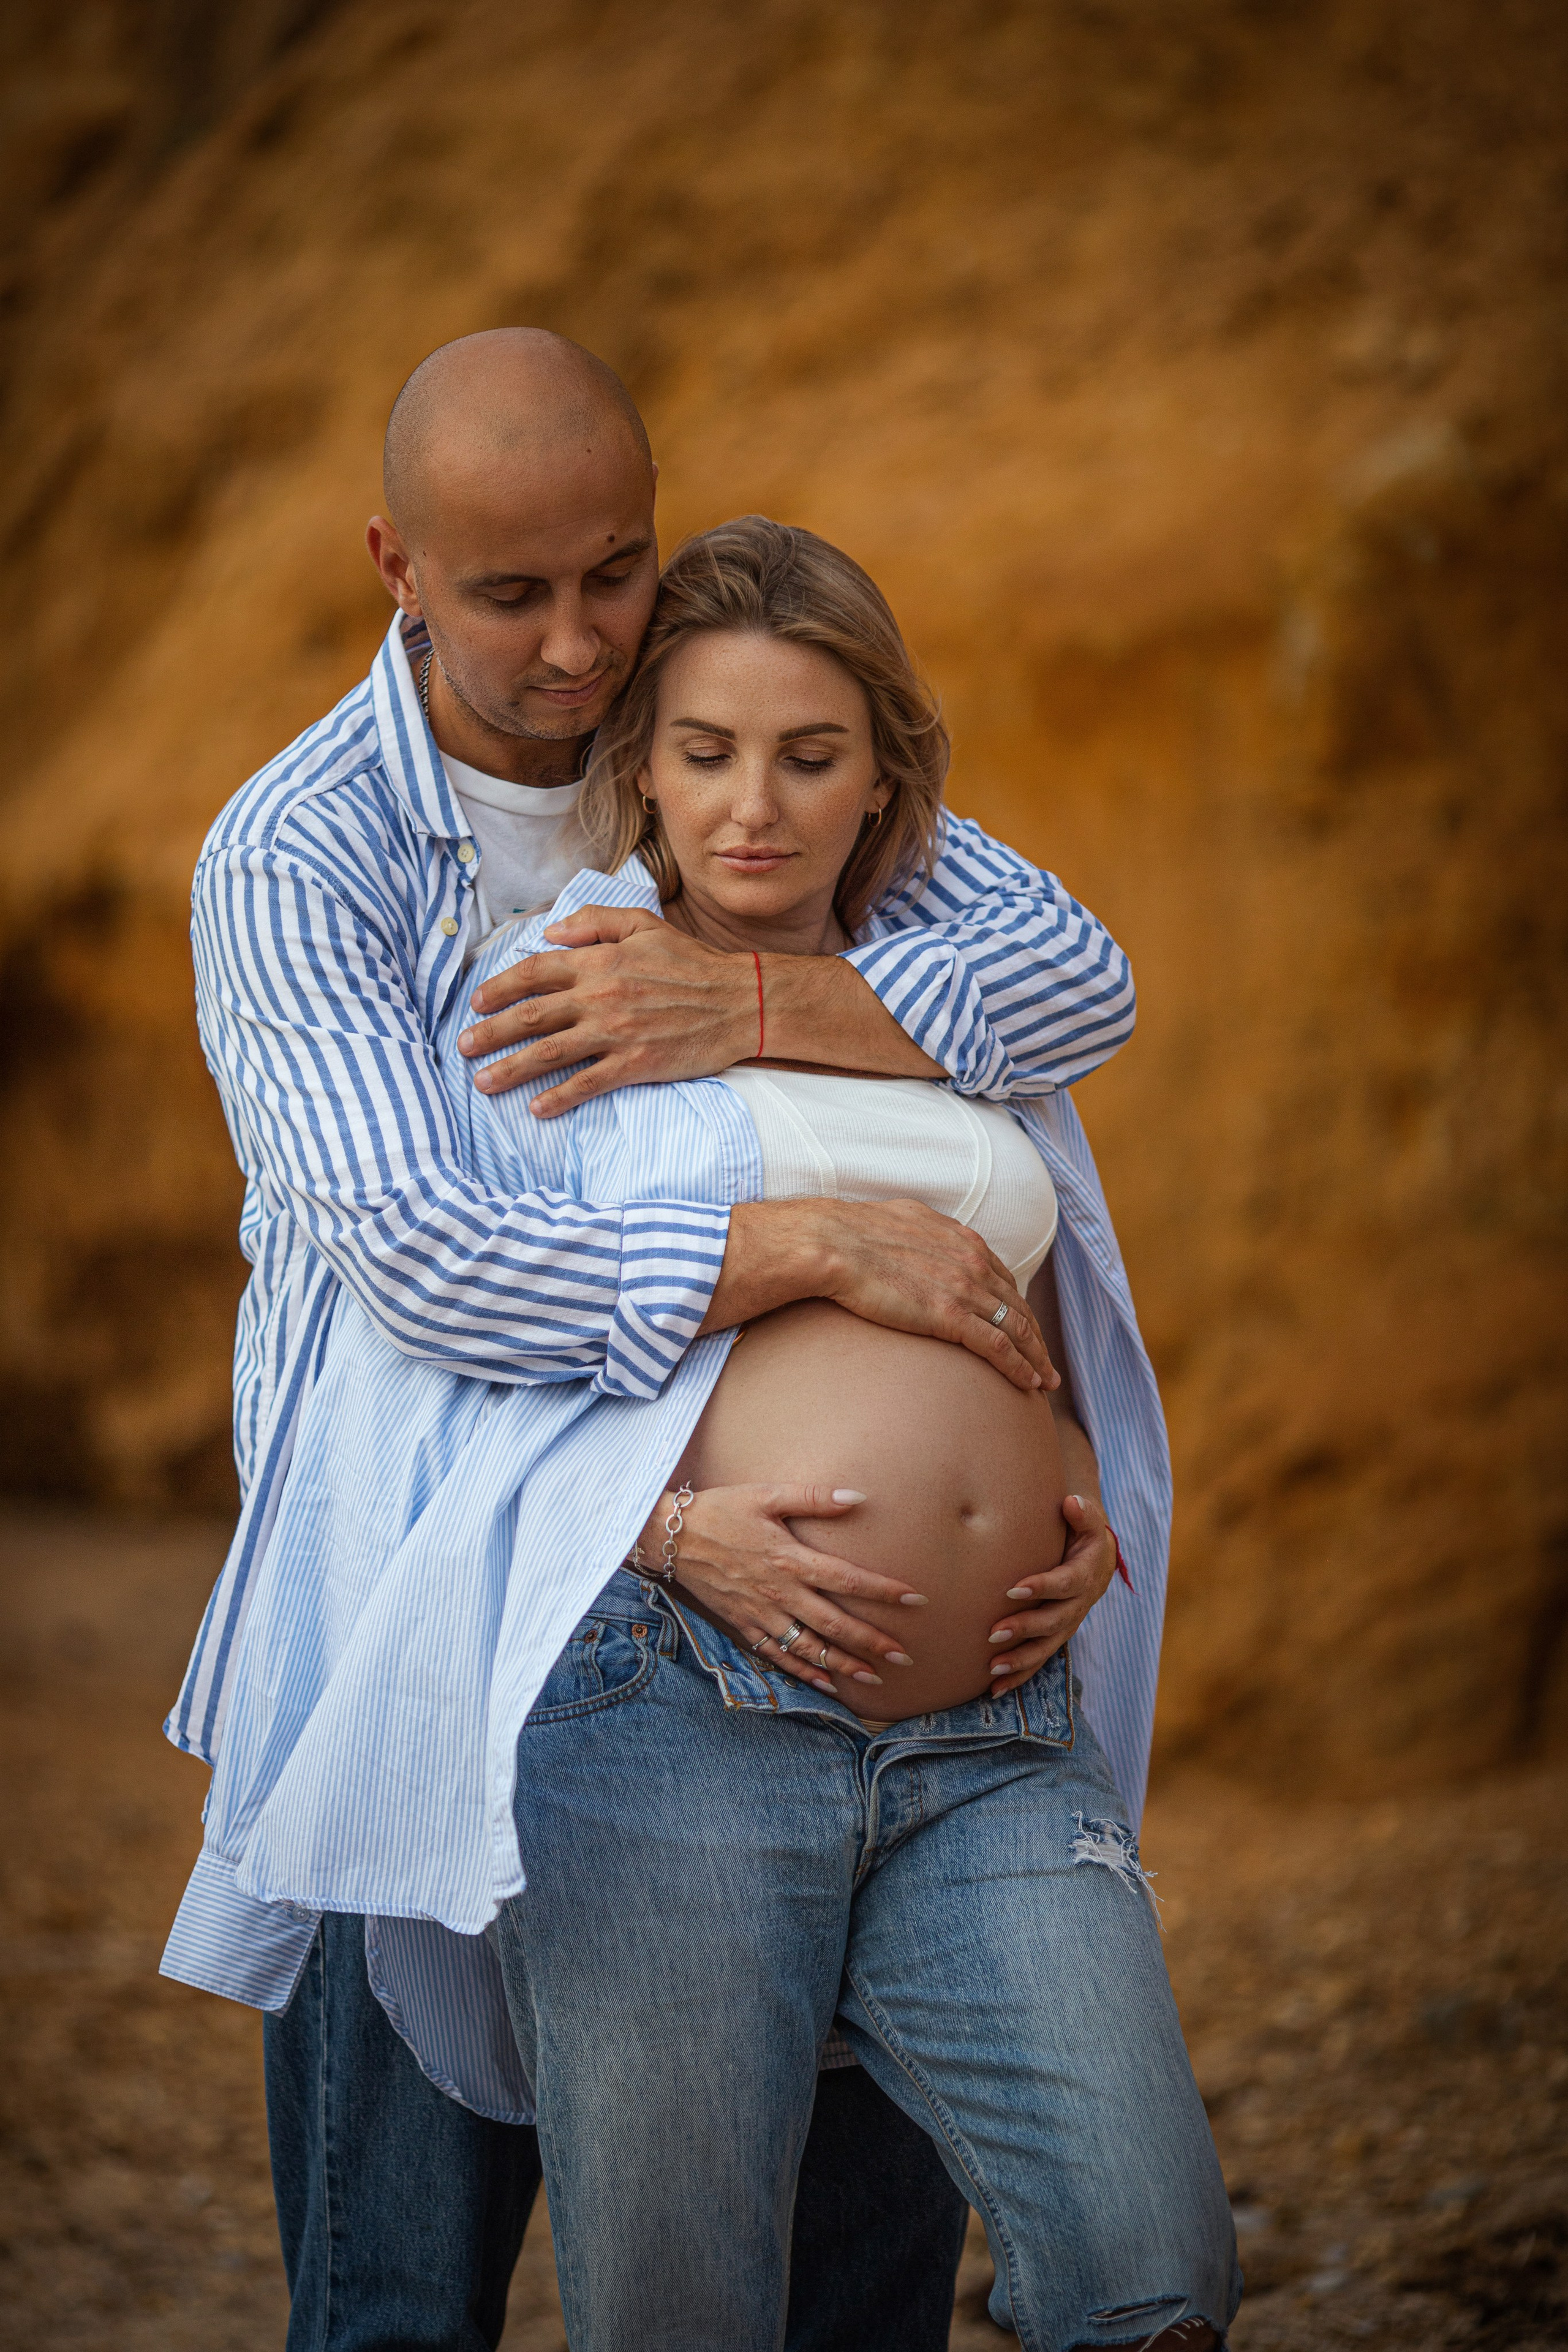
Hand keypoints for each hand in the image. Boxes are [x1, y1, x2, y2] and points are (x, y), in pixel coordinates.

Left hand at [459, 905, 755, 1113]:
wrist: (740, 1001)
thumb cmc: (693, 963)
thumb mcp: (644, 925)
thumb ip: (594, 921)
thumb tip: (550, 931)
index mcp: (600, 960)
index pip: (535, 972)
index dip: (500, 988)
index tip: (476, 1002)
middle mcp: (601, 996)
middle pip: (531, 1016)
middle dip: (490, 1033)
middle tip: (463, 1047)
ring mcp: (616, 1032)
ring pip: (549, 1053)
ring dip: (510, 1069)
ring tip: (483, 1082)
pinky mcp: (636, 1064)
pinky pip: (587, 1084)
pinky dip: (558, 1097)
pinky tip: (536, 1109)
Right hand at [639, 1484, 928, 1692]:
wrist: (671, 1537)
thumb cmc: (721, 1509)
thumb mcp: (766, 1494)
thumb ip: (813, 1497)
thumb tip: (858, 1498)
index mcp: (790, 1559)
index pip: (848, 1579)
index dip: (884, 1591)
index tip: (916, 1598)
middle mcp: (780, 1593)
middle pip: (835, 1624)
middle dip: (873, 1642)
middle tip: (905, 1656)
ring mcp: (761, 1614)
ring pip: (810, 1648)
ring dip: (845, 1664)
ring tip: (875, 1677)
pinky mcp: (744, 1625)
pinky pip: (778, 1657)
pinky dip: (804, 1673)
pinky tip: (827, 1683)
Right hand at [714, 1197, 1058, 1394]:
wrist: (832, 1244)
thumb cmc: (851, 1235)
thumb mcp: (901, 1223)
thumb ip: (923, 1237)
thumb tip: (918, 1245)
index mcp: (961, 1240)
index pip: (1003, 1279)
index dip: (1018, 1307)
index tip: (1025, 1328)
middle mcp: (973, 1261)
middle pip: (1017, 1306)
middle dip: (1036, 1337)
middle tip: (1046, 1363)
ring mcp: (965, 1289)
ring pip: (1017, 1329)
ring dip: (1036, 1357)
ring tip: (1045, 1382)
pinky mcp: (952, 1316)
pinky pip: (999, 1347)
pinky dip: (1020, 1367)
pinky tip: (1029, 1384)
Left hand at [985, 1493, 1116, 1692]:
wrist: (1097, 1560)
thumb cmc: (1083, 1534)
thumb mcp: (1087, 1521)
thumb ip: (1082, 1513)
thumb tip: (1071, 1502)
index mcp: (1085, 1575)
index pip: (1065, 1583)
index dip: (1042, 1586)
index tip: (1013, 1588)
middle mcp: (1078, 1605)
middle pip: (1053, 1622)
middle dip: (1024, 1629)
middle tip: (992, 1633)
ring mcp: (1067, 1625)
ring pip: (1046, 1648)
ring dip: (1020, 1660)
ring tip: (992, 1669)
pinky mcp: (1055, 1637)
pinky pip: (1039, 1660)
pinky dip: (1019, 1677)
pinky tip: (994, 1691)